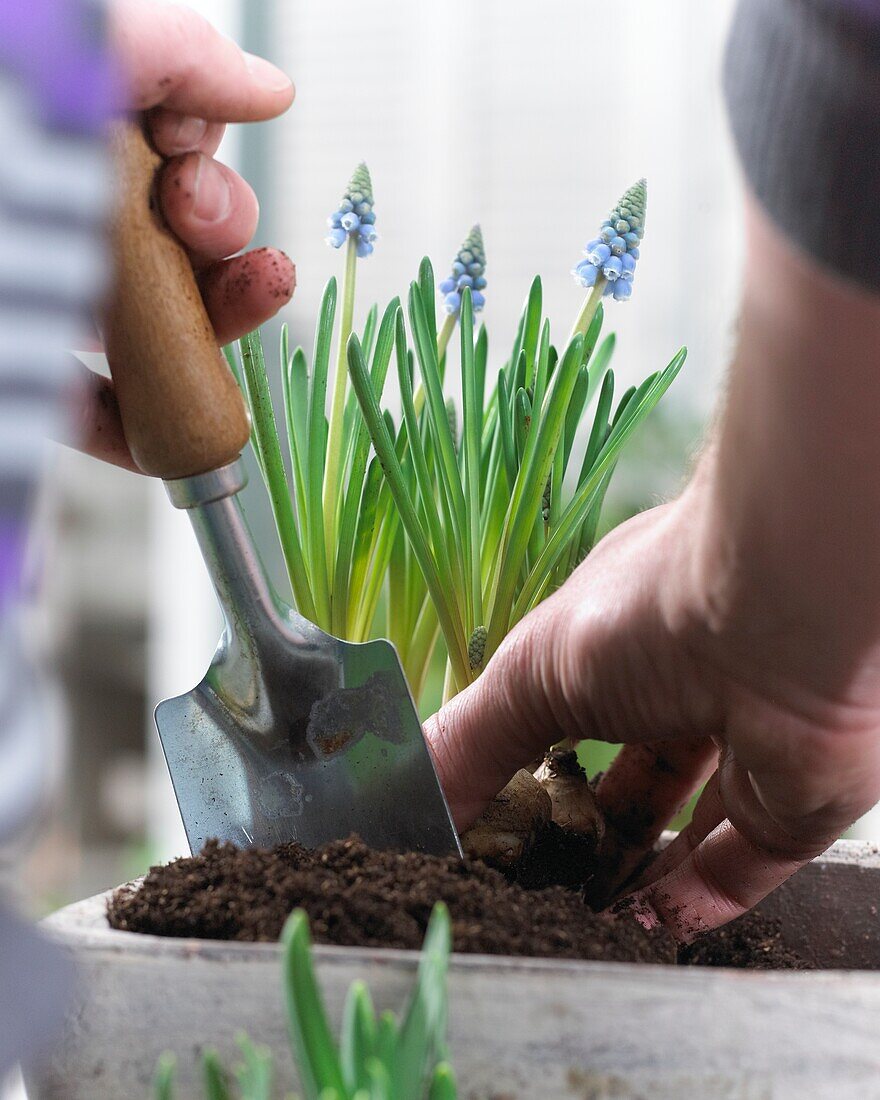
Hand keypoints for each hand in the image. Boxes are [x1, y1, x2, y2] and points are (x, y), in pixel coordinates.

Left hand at [74, 0, 295, 469]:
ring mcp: (49, 299)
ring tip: (250, 297)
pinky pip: (95, 410)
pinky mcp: (28, 379)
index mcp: (67, 143)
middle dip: (222, 232)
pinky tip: (163, 421)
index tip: (181, 147)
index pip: (158, 140)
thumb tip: (266, 91)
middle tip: (199, 222)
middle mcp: (62, 220)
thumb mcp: (68, 55)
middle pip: (175, 235)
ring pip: (159, 324)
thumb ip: (165, 52)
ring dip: (225, 319)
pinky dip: (137, 424)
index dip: (197, 147)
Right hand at [425, 483, 879, 939]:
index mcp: (626, 644)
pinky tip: (635, 925)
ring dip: (630, 877)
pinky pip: (739, 867)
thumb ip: (469, 742)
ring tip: (576, 918)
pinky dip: (687, 903)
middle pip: (631, 783)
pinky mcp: (792, 803)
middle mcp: (690, 692)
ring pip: (685, 831)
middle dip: (584, 836)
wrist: (781, 615)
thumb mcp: (527, 673)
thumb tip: (409, 799)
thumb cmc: (646, 612)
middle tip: (536, 886)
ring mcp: (744, 748)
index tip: (495, 829)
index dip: (536, 775)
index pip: (576, 720)